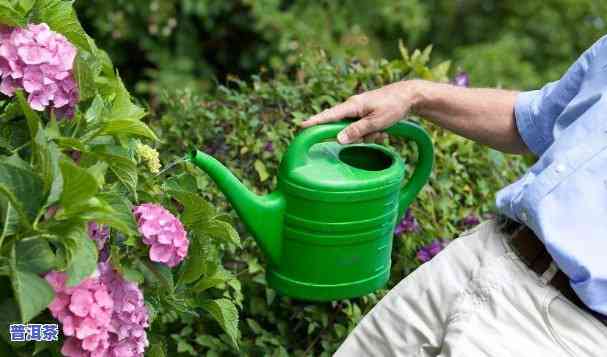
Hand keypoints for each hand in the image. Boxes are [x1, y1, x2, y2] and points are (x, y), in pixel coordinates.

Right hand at [301, 81, 416, 143]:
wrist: (410, 96)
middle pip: (342, 126)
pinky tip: (382, 131)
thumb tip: (338, 139)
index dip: (315, 121)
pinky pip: (363, 128)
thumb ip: (357, 130)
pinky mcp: (366, 114)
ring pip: (354, 130)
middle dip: (353, 136)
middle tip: (371, 133)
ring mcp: (359, 110)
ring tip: (381, 132)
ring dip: (366, 135)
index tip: (301, 126)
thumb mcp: (376, 121)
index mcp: (352, 105)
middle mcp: (353, 106)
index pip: (329, 115)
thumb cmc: (393, 106)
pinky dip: (371, 132)